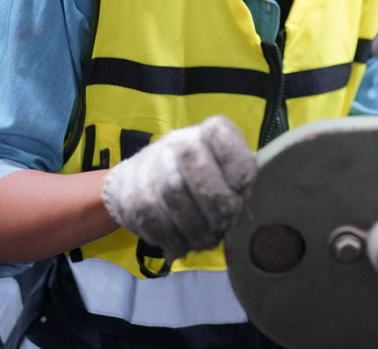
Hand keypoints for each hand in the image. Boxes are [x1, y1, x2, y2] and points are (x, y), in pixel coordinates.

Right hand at [101, 115, 256, 260]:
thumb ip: (237, 182)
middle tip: (224, 226)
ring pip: (174, 196)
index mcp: (208, 132)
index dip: (235, 164)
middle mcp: (178, 141)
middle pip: (197, 168)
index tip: (242, 190)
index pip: (221, 134)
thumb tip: (247, 206)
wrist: (137, 180)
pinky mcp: (130, 192)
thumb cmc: (198, 178)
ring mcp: (151, 164)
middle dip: (216, 204)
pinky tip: (182, 245)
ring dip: (195, 227)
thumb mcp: (223, 171)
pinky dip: (172, 238)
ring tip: (206, 241)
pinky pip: (152, 218)